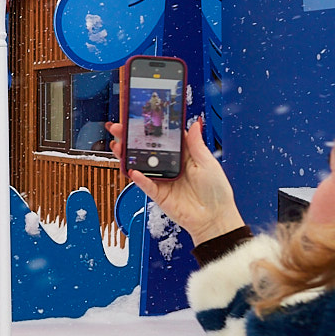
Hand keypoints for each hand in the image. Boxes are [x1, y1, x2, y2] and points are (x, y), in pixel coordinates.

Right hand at [108, 118, 245, 242]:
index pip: (163, 138)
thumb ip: (196, 145)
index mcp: (183, 156)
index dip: (151, 128)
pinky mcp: (158, 194)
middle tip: (119, 128)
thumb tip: (194, 124)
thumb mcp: (208, 163)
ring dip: (128, 155)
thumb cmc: (216, 192)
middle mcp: (170, 166)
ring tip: (118, 145)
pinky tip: (132, 169)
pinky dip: (139, 177)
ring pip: (141, 165)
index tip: (139, 117)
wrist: (214, 218)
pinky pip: (145, 184)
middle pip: (147, 149)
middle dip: (131, 138)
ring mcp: (162, 179)